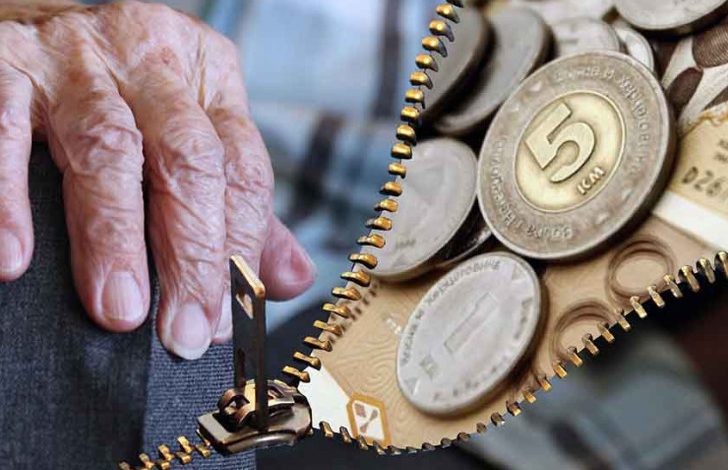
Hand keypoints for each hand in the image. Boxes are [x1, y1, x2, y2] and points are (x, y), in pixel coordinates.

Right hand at [0, 1, 315, 358]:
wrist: (38, 19)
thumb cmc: (125, 96)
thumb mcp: (192, 134)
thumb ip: (238, 207)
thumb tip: (291, 280)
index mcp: (209, 78)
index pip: (242, 169)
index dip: (240, 249)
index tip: (225, 317)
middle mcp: (151, 59)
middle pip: (187, 160)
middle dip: (190, 255)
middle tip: (183, 330)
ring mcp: (78, 58)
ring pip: (109, 149)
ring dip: (114, 239)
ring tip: (120, 309)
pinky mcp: (9, 63)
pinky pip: (7, 132)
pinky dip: (12, 200)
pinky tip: (17, 258)